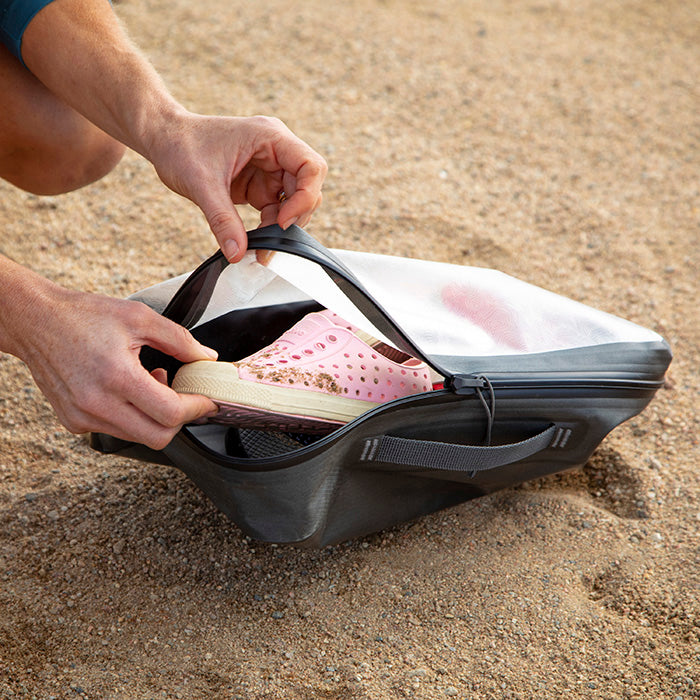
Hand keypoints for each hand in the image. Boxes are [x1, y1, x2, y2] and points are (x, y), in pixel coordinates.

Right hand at [12, 283, 217, 449]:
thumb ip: (180, 339)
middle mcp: (97, 404)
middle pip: (158, 437)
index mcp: (116, 377)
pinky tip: (128, 389)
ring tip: (151, 382)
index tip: (207, 400)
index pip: (170, 413)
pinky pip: (116, 430)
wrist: (35, 321)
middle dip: (180, 419)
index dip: (197, 408)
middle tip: (184, 395)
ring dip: (155, 416)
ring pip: (138, 436)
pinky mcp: (73, 422)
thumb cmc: (83, 316)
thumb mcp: (139, 317)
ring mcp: (83, 417)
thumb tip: (206, 358)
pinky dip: (132, 416)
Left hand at [147, 112, 327, 261]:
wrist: (163, 138)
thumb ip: (223, 221)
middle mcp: (276, 150)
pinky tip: (254, 239)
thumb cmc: (180, 146)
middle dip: (294, 216)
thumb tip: (237, 254)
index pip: (311, 167)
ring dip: (281, 225)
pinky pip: (276, 209)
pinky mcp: (260, 184)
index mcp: (270, 137)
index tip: (282, 221)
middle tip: (271, 241)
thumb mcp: (201, 185)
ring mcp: (269, 168)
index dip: (305, 197)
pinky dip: (269, 226)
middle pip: (308, 187)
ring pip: (294, 202)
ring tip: (261, 245)